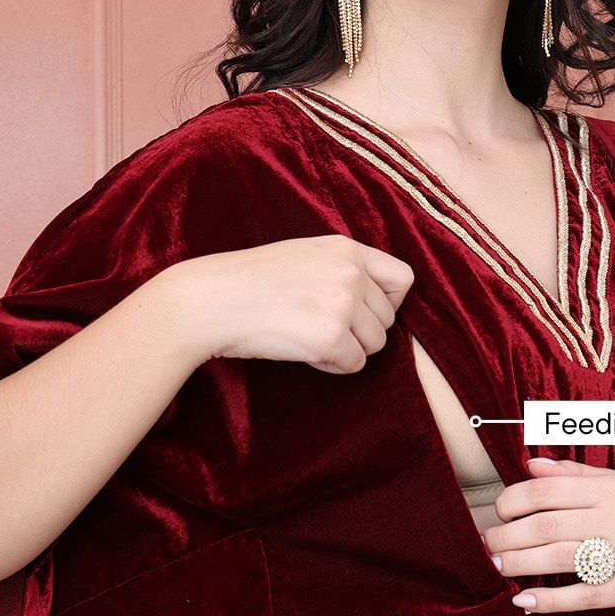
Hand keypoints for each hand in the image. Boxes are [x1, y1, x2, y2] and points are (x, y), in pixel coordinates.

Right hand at [170, 235, 414, 373]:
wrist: (211, 301)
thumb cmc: (248, 282)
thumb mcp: (303, 255)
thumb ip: (341, 270)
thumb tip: (375, 303)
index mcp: (346, 249)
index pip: (403, 279)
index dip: (389, 302)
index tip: (363, 312)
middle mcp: (351, 273)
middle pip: (388, 319)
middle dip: (361, 332)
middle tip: (322, 330)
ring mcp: (343, 304)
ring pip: (375, 344)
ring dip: (348, 350)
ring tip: (310, 339)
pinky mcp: (330, 337)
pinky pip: (355, 365)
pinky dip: (333, 366)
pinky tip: (305, 352)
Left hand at [482, 456, 614, 613]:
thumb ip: (574, 474)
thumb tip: (530, 465)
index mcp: (610, 489)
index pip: (547, 490)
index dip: (513, 501)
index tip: (498, 513)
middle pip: (546, 525)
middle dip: (507, 536)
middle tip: (487, 544)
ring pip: (559, 559)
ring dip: (519, 564)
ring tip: (496, 566)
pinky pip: (582, 596)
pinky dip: (548, 600)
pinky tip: (523, 601)